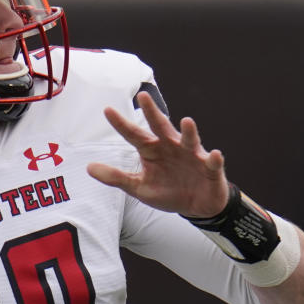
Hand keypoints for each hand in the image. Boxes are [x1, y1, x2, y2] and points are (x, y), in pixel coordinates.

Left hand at [87, 91, 228, 217]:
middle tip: (143, 96)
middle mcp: (171, 147)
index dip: (121, 124)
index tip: (107, 109)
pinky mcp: (210, 169)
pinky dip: (215, 159)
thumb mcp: (138, 187)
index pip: (133, 135)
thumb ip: (116, 177)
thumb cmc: (168, 191)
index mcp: (152, 150)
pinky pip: (213, 163)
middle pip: (161, 127)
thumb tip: (88, 168)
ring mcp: (191, 156)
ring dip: (189, 132)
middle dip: (153, 112)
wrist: (197, 207)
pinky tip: (215, 155)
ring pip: (189, 140)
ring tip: (186, 121)